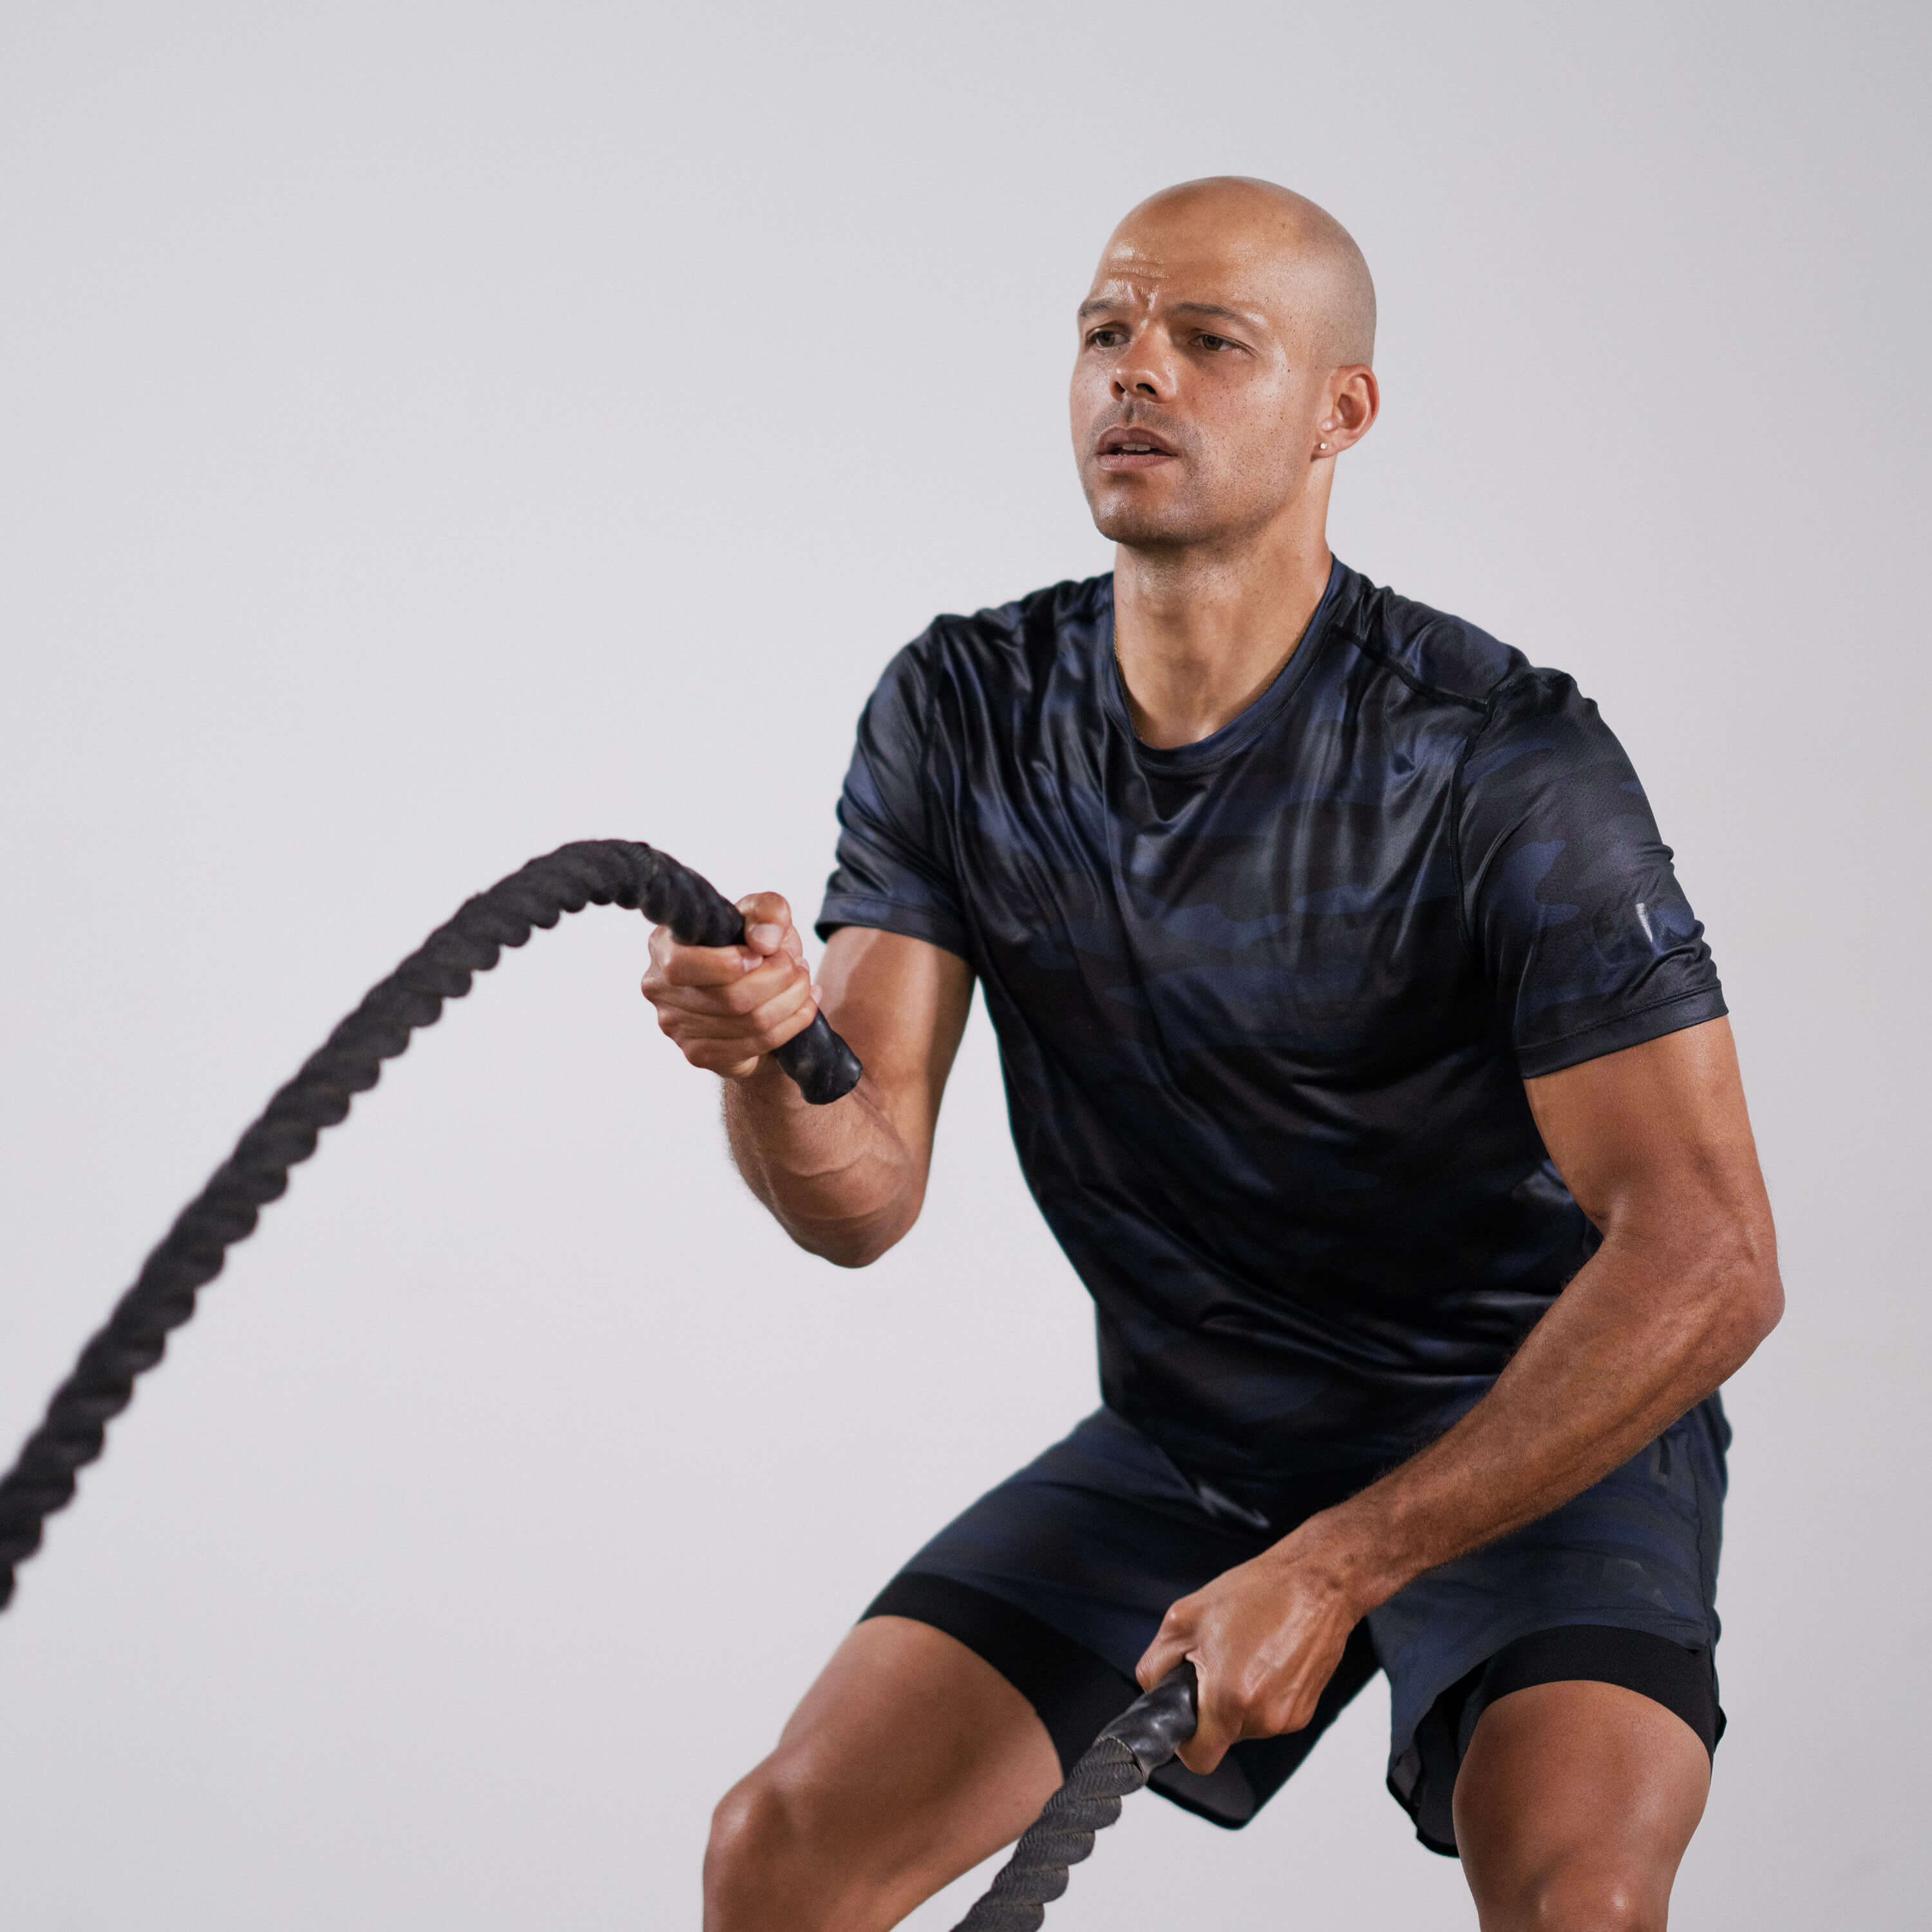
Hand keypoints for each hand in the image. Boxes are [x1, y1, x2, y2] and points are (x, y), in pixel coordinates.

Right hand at [641, 891, 819, 1080]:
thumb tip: (764, 941)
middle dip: (779, 980)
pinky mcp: (699, 1054)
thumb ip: (767, 912)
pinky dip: (791, 1025)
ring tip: (804, 985)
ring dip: (791, 1002)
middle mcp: (660, 990)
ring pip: (749, 1023)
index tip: (765, 953)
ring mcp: (676, 1027)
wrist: (756, 990)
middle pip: (729, 997)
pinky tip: (803, 1008)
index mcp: (663, 947)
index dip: (729, 963)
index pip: (683, 965)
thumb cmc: (750, 945)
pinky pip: (756, 1045)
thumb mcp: (762, 916)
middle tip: (799, 967)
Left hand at [1134, 1519, 1366, 1774]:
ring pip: (1245, 1726)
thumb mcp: (1184, 1618)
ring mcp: (1288, 1718)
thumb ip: (1156, 1664)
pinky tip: (1266, 1658)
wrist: (1317, 1583)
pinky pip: (1268, 1715)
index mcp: (1230, 1699)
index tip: (1183, 1715)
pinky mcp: (1305, 1712)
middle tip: (1216, 1663)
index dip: (1184, 1741)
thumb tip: (1153, 1691)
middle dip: (1211, 1707)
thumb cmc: (1258, 1593)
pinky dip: (1261, 1694)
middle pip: (1222, 1738)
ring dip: (1237, 1699)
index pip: (1198, 1758)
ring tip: (1244, 1653)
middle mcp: (1263, 1718)